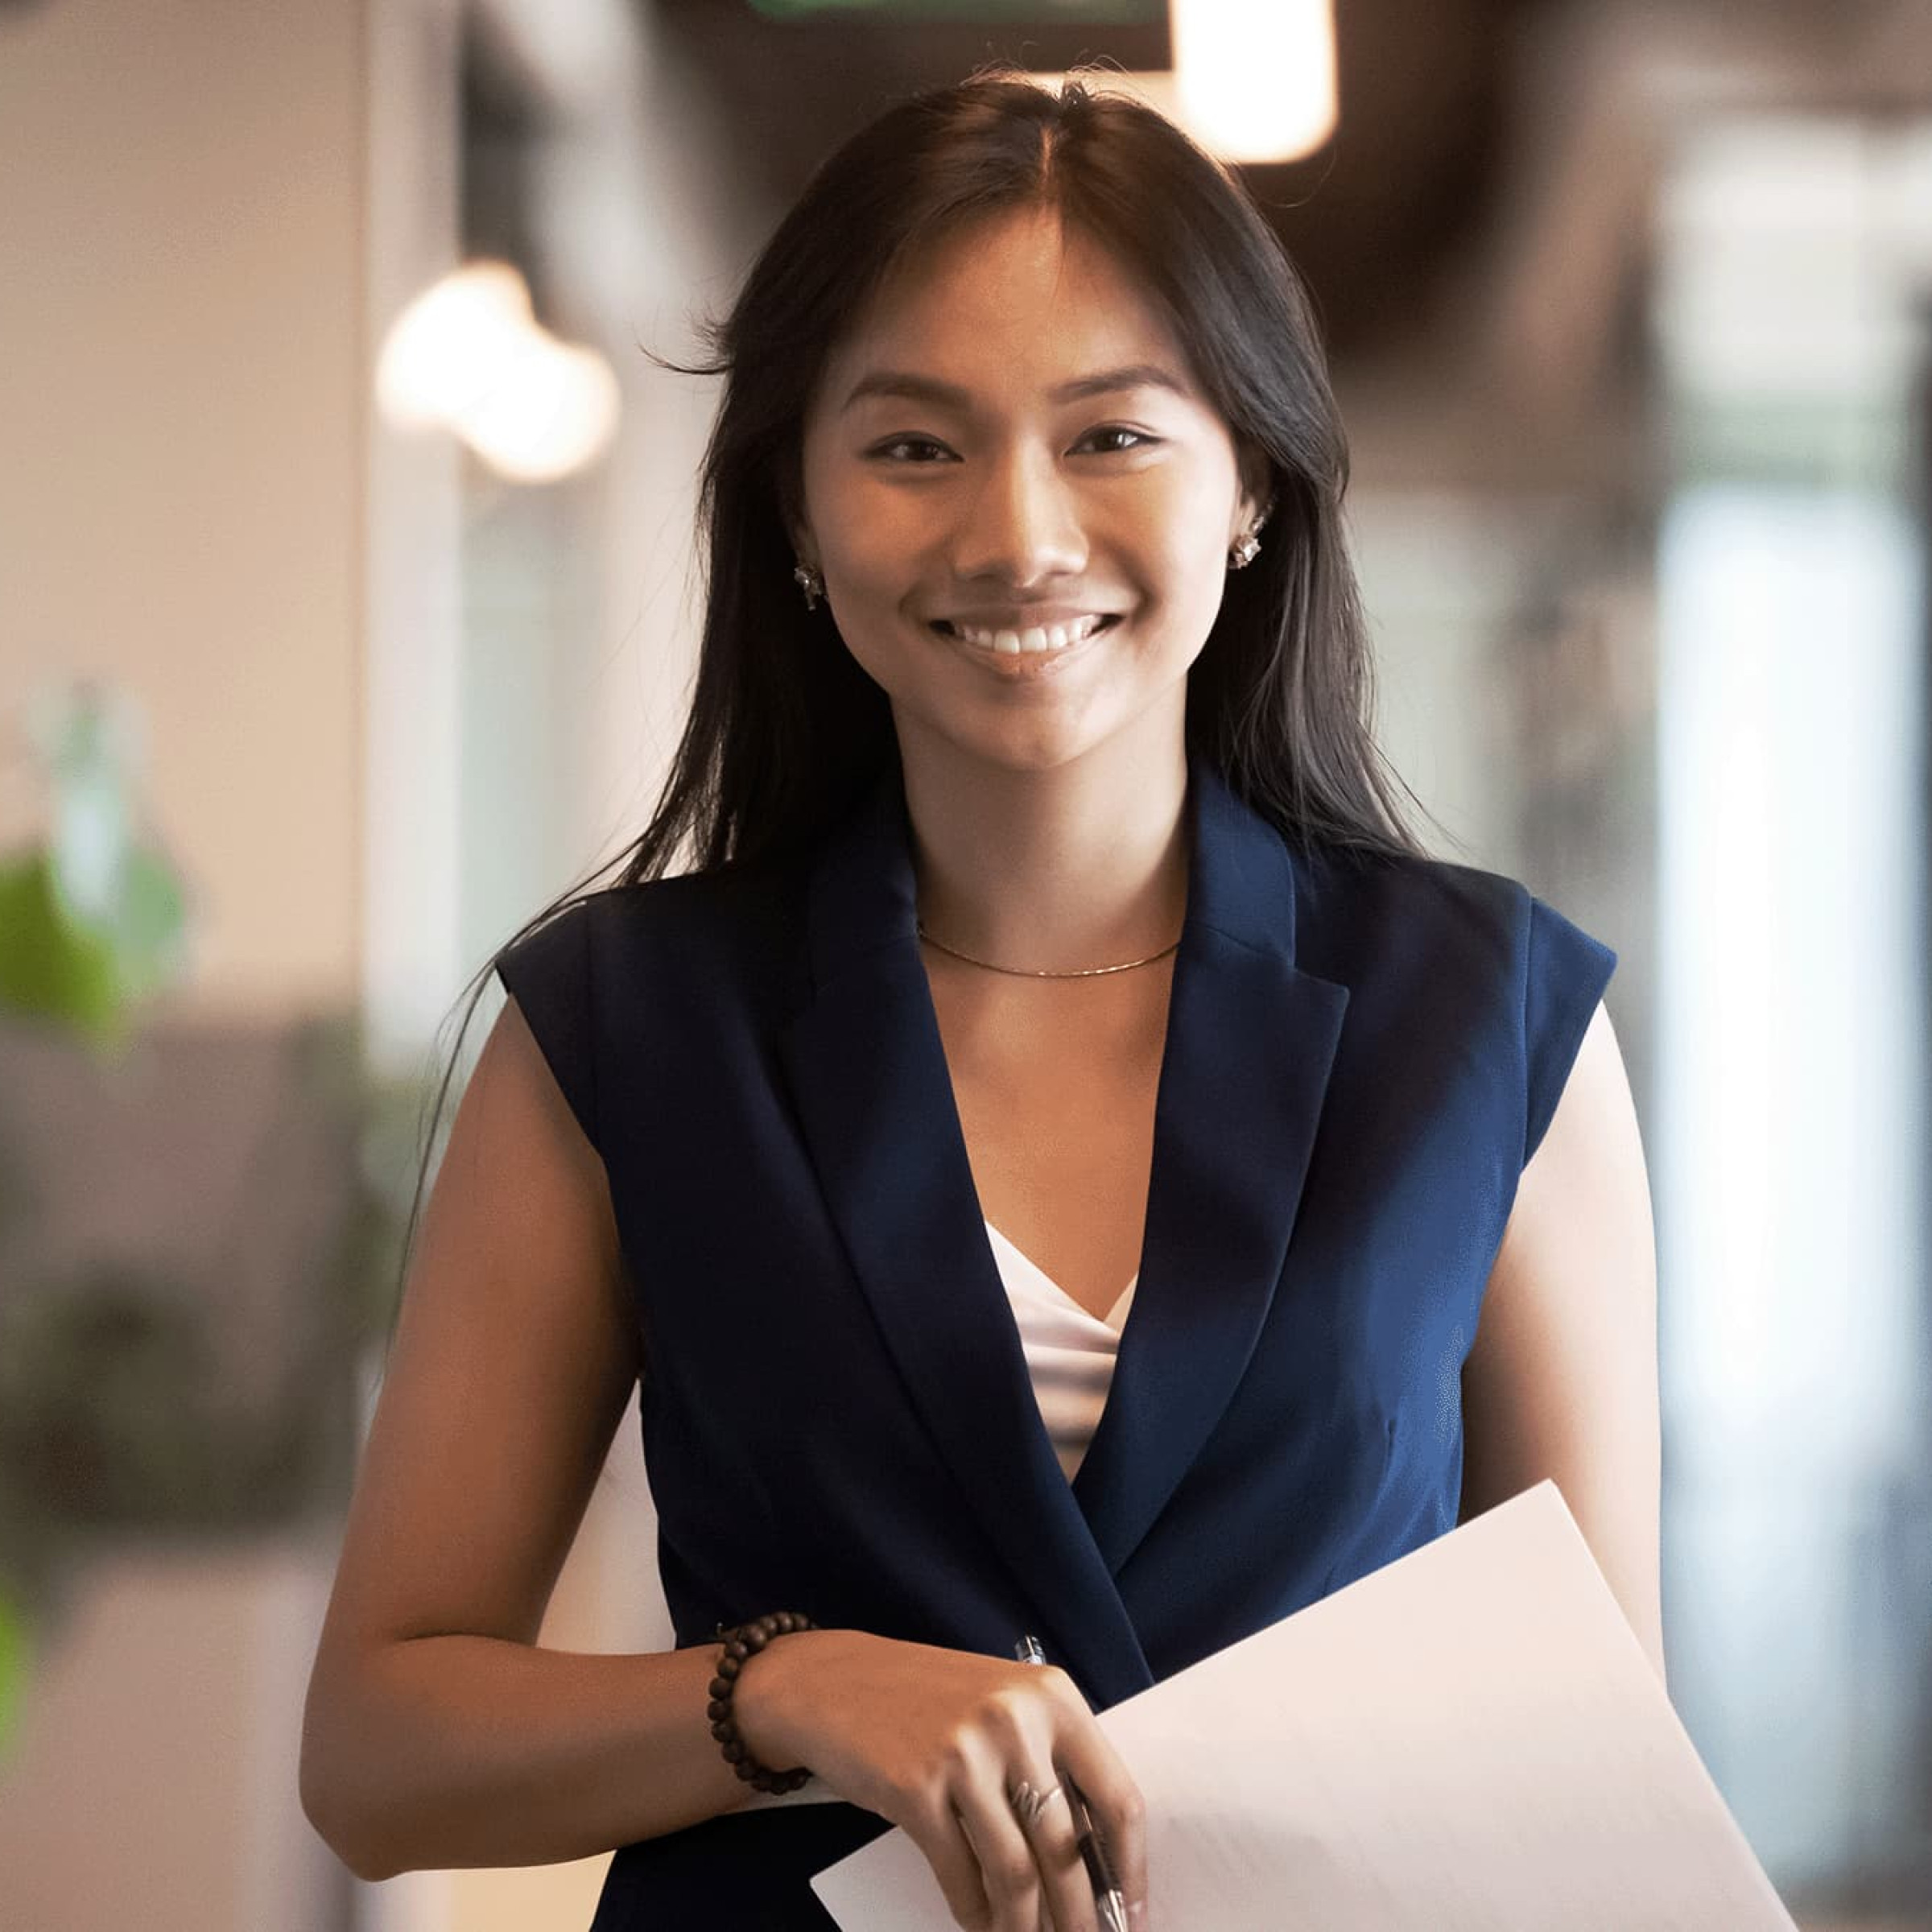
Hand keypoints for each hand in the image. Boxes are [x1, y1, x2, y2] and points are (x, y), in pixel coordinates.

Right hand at [733, 1627, 1147, 1931]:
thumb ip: (1051, 1764)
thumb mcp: (1005, 1708)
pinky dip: (976, 1914)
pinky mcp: (915, 1788)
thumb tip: (1096, 1863)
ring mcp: (963, 1754)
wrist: (835, 1681)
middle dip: (1080, 1914)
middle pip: (1066, 1847)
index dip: (1130, 1868)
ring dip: (1027, 1925)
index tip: (1131, 1913)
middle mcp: (1014, 1720)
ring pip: (1016, 1872)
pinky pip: (961, 1876)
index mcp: (1052, 1697)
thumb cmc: (931, 1700)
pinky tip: (982, 1927)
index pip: (1115, 1797)